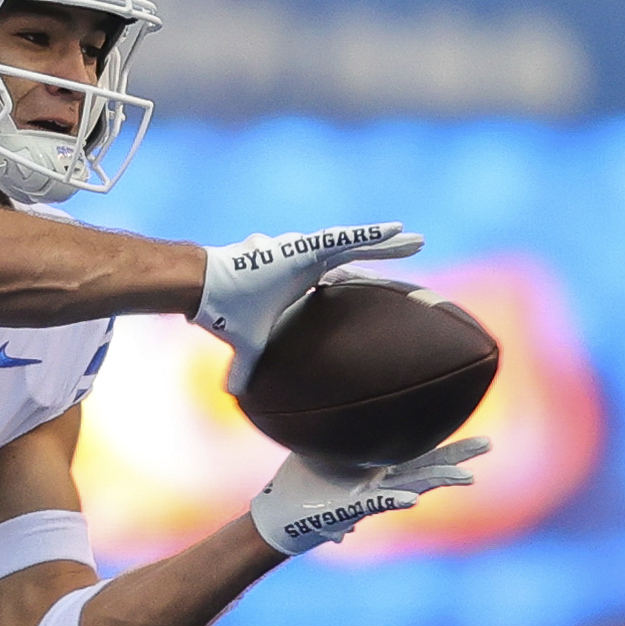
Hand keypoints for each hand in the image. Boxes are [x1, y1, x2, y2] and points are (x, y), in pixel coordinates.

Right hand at [197, 221, 421, 389]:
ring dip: (389, 240)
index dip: (360, 277)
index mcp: (298, 280)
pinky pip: (346, 240)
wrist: (206, 289)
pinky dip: (373, 235)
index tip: (380, 282)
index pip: (338, 276)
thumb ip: (244, 368)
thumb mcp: (246, 345)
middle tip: (415, 246)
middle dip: (385, 250)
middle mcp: (305, 260)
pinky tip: (398, 229)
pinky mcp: (306, 247)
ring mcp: (307, 250)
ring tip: (417, 238)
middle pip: (355, 253)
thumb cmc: (224, 311)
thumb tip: (233, 396)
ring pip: (357, 242)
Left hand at [249, 438, 485, 556]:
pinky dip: (394, 500)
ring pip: (411, 487)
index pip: (417, 452)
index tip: (469, 430)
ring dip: (438, 480)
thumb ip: (335, 432)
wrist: (278, 519)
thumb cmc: (300, 484)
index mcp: (377, 468)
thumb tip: (341, 405)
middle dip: (457, 456)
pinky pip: (377, 504)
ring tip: (467, 477)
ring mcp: (369, 496)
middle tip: (488, 445)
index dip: (443, 442)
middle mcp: (380, 482)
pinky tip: (413, 499)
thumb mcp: (319, 448)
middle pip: (426, 466)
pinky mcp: (350, 509)